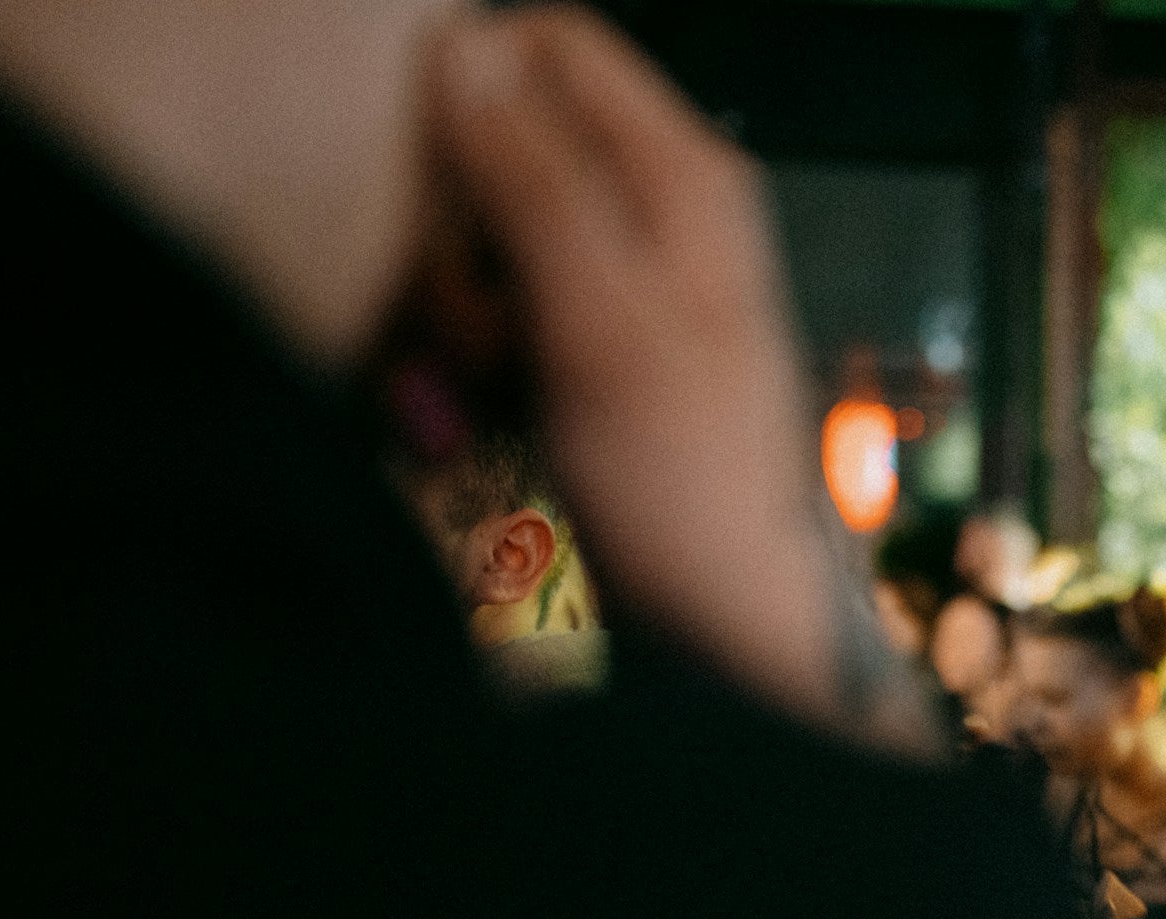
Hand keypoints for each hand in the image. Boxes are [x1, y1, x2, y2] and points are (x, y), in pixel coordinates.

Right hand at [430, 7, 844, 724]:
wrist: (732, 613)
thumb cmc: (683, 476)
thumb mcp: (600, 317)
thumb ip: (538, 178)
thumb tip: (460, 48)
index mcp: (682, 168)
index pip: (548, 40)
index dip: (470, 85)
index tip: (433, 177)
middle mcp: (660, 202)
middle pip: (506, 134)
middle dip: (458, 212)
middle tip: (480, 310)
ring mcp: (626, 273)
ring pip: (490, 223)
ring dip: (461, 293)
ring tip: (494, 376)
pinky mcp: (593, 340)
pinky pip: (504, 302)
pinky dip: (483, 345)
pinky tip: (498, 405)